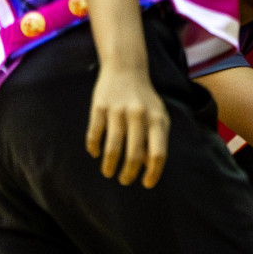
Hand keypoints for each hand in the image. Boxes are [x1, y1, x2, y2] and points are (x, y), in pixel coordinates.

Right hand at [86, 65, 169, 186]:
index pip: (158, 153)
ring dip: (110, 165)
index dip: (153, 173)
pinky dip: (94, 147)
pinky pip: (95, 134)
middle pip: (134, 155)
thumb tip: (147, 167)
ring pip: (113, 148)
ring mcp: (118, 111)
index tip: (147, 184)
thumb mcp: (158, 116)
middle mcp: (139, 116)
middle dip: (129, 173)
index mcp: (157, 120)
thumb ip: (157, 139)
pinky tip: (96, 154)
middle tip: (124, 180)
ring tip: (108, 173)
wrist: (126, 68)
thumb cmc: (145, 99)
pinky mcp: (100, 107)